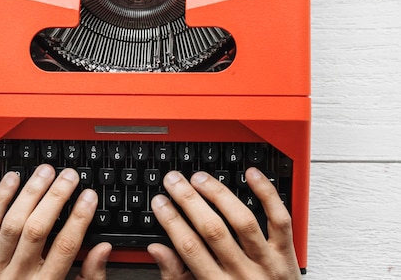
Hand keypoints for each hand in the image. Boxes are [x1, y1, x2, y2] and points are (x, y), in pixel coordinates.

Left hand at [0, 164, 111, 279]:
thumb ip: (89, 277)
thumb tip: (103, 249)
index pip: (64, 247)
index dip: (79, 218)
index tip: (89, 196)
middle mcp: (19, 276)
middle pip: (37, 230)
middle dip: (55, 198)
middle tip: (69, 177)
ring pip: (13, 223)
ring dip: (31, 193)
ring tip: (46, 172)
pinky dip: (0, 198)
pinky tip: (13, 179)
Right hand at [148, 167, 301, 279]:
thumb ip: (177, 276)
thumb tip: (157, 249)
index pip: (190, 248)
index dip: (171, 221)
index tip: (160, 202)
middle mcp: (244, 274)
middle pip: (214, 230)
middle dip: (189, 200)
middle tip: (174, 181)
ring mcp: (268, 263)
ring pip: (243, 221)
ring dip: (219, 195)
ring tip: (200, 178)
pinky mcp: (286, 254)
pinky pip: (279, 220)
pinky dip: (267, 194)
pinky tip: (252, 175)